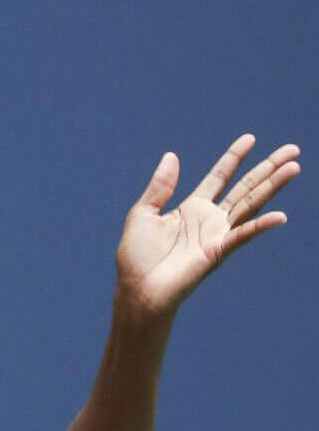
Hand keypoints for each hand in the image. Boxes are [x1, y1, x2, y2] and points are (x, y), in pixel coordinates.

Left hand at [115, 135, 300, 317]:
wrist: (137, 291)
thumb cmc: (136, 259)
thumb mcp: (143, 214)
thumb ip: (159, 187)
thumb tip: (171, 156)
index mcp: (191, 208)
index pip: (219, 177)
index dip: (234, 157)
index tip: (250, 139)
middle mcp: (209, 220)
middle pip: (245, 187)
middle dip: (268, 168)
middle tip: (293, 149)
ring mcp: (216, 236)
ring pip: (250, 204)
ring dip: (273, 186)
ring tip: (294, 167)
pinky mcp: (217, 252)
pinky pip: (242, 236)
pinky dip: (260, 226)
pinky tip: (279, 216)